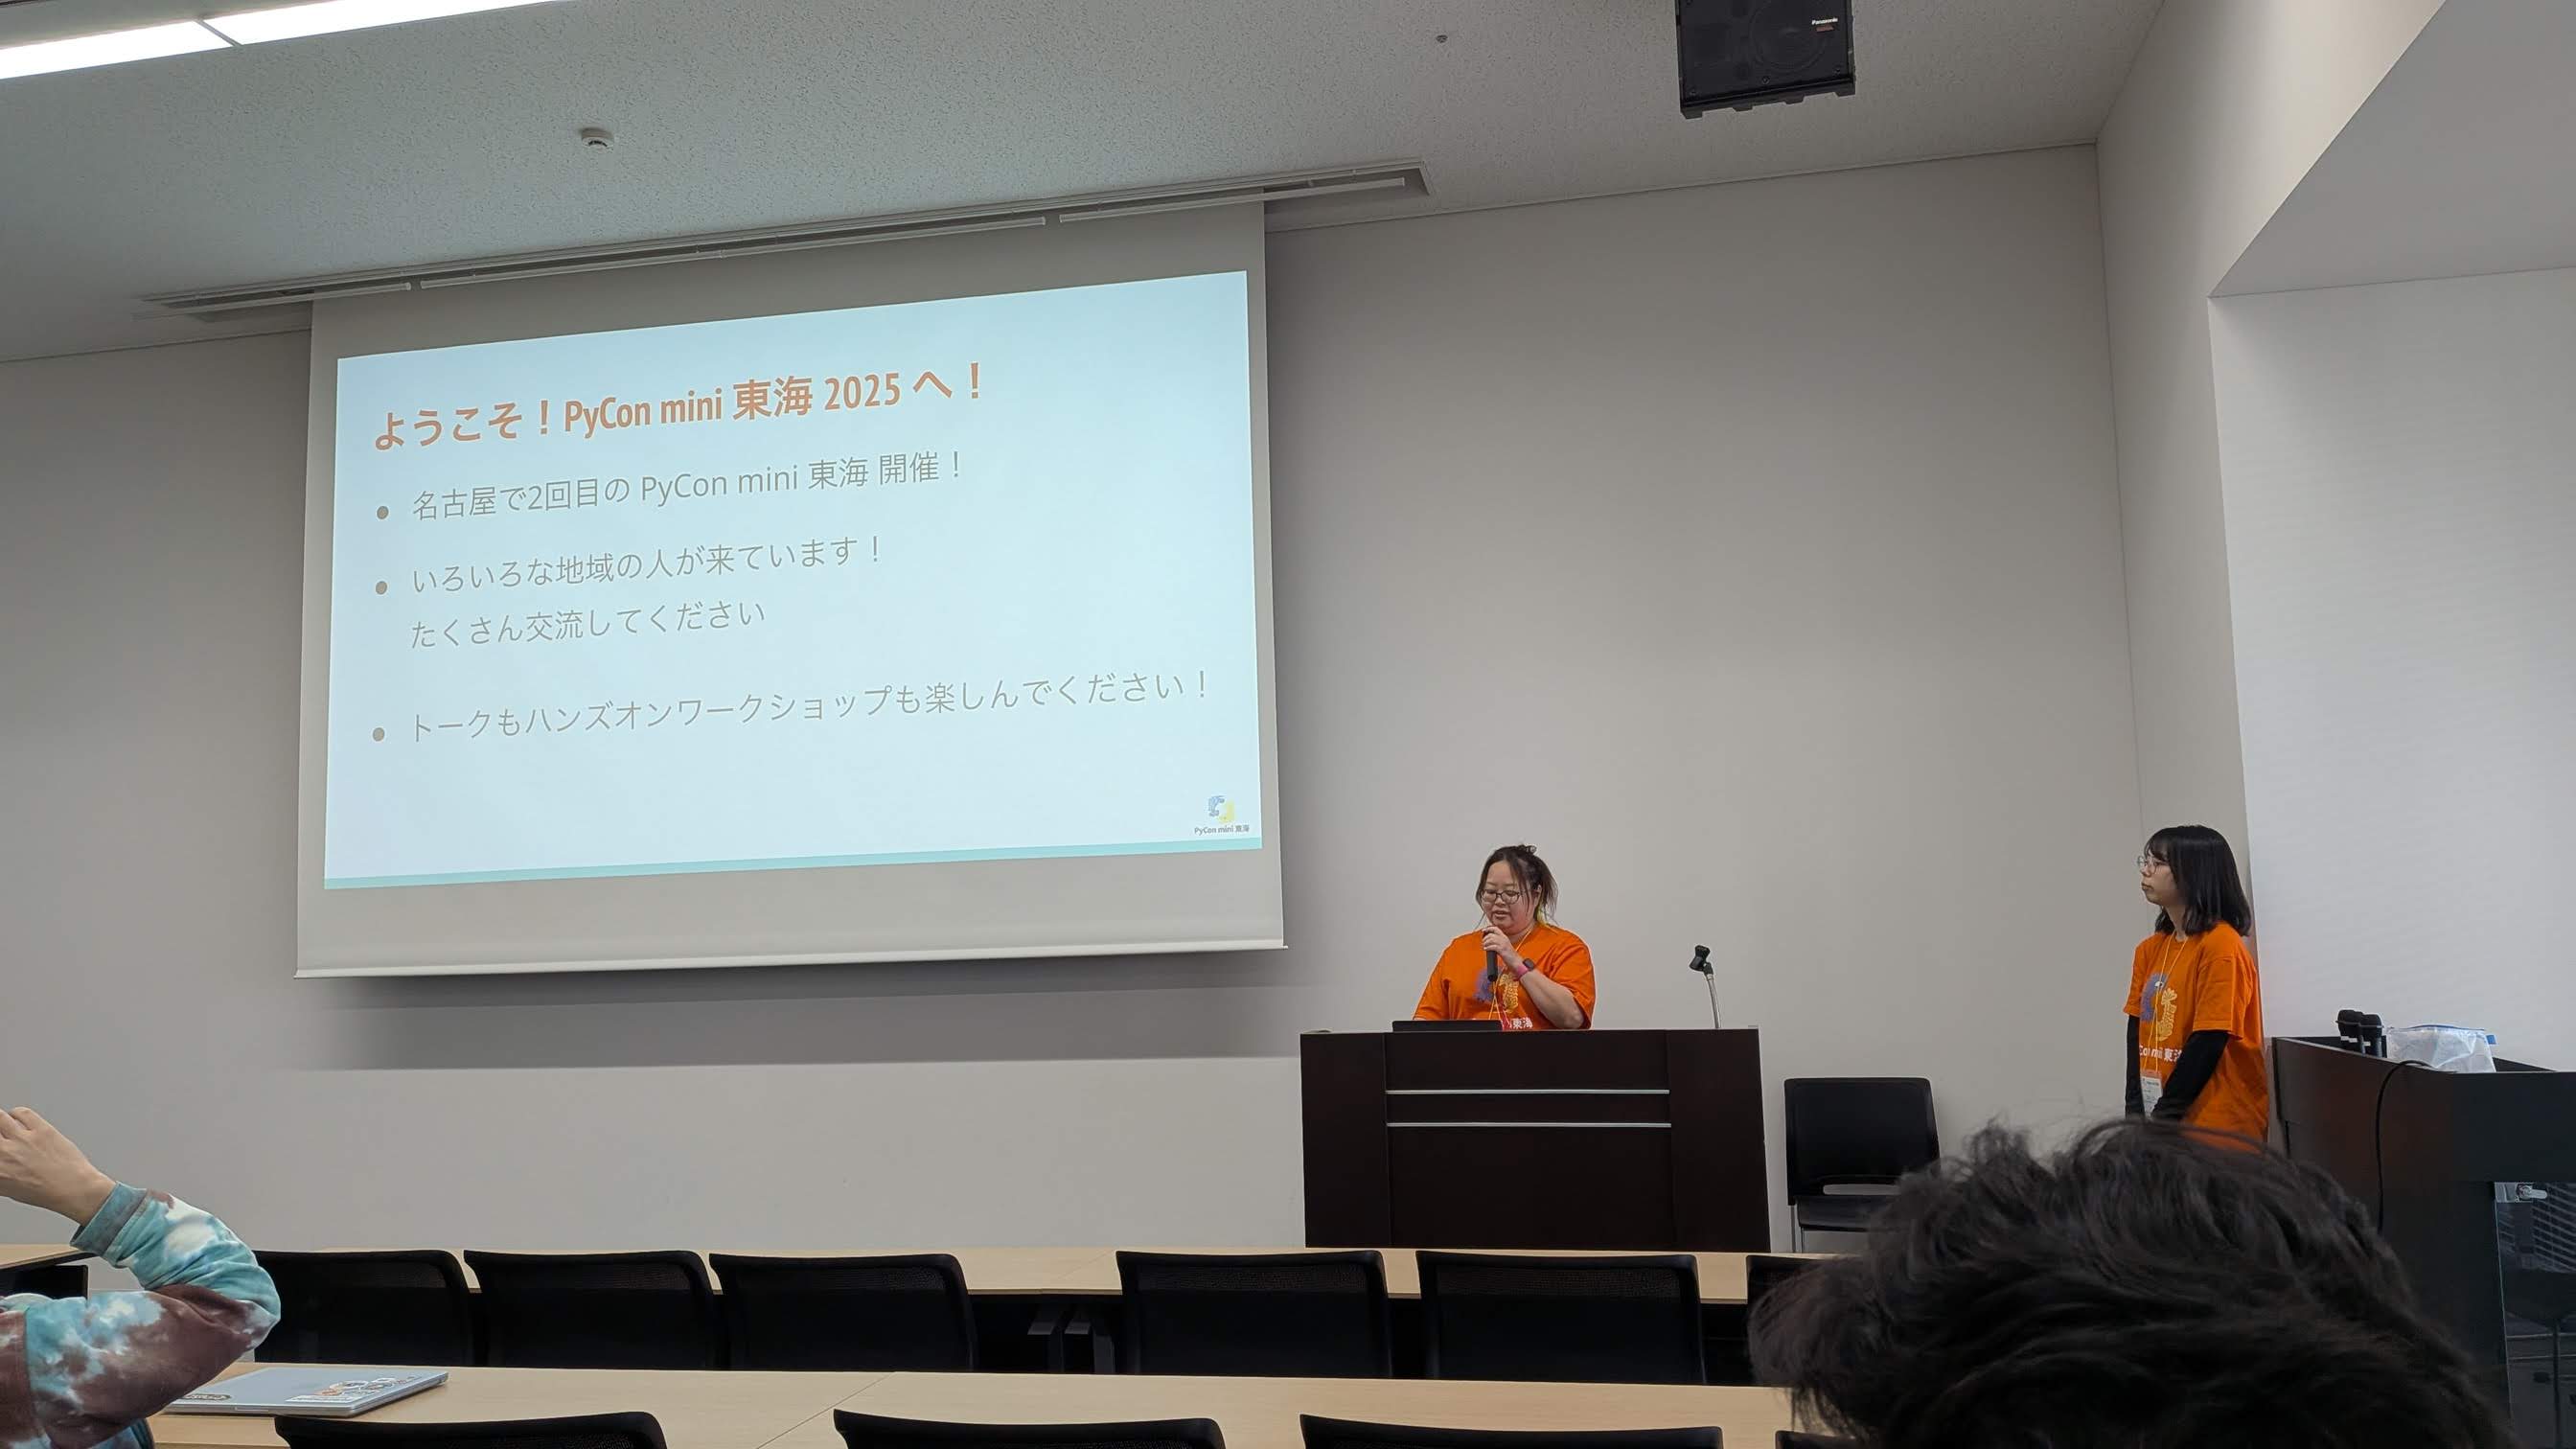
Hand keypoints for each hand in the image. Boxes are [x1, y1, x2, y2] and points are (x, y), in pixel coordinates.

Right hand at [0, 1109, 117, 1224]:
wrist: (73, 1188)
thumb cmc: (43, 1191)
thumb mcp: (8, 1188)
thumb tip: (0, 1165)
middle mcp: (4, 1154)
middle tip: (2, 1137)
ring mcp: (23, 1140)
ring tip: (3, 1125)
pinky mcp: (41, 1130)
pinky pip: (21, 1112)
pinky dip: (16, 1113)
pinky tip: (17, 1119)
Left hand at [1480, 926, 1525, 977]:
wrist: (1516, 961)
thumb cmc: (1510, 955)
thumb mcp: (1504, 945)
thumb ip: (1498, 942)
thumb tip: (1488, 940)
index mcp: (1504, 937)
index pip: (1496, 929)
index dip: (1488, 928)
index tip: (1483, 930)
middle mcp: (1504, 939)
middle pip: (1491, 934)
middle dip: (1485, 938)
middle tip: (1483, 942)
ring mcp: (1503, 944)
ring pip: (1491, 939)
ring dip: (1486, 943)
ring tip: (1484, 946)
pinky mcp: (1502, 949)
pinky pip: (1492, 946)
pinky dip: (1487, 947)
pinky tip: (1485, 949)